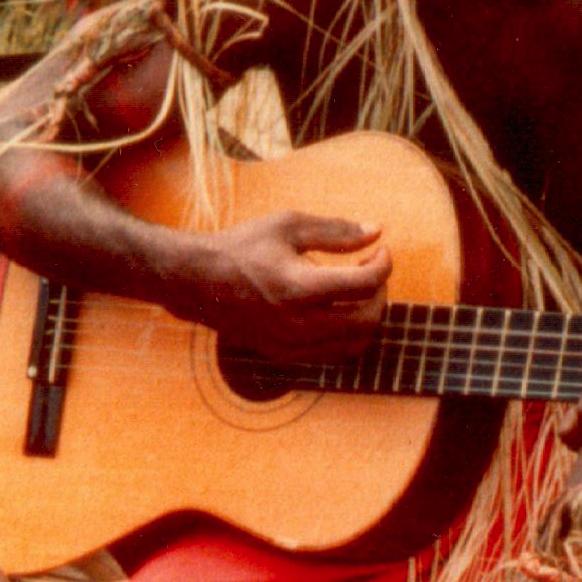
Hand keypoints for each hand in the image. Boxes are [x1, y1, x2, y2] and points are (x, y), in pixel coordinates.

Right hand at [171, 212, 391, 362]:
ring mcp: (290, 345)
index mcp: (300, 287)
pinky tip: (339, 310)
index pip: (364, 285)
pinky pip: (333, 354)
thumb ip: (336, 230)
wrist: (198, 282)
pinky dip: (347, 335)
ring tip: (358, 292)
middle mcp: (297, 324)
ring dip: (367, 317)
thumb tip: (377, 230)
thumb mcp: (289, 225)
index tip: (380, 250)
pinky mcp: (284, 355)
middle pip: (367, 319)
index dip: (384, 265)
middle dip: (380, 293)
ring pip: (354, 344)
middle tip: (371, 271)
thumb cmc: (244, 247)